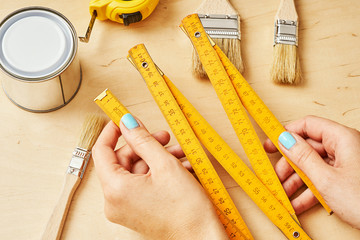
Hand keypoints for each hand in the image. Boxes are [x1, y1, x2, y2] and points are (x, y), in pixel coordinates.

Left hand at [92, 113, 227, 239]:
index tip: (123, 119)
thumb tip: (127, 123)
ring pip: (136, 171)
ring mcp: (126, 208)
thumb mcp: (164, 164)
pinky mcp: (137, 211)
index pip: (102, 151)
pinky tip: (178, 166)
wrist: (201, 238)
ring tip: (178, 153)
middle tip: (163, 136)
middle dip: (144, 145)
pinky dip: (157, 172)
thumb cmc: (186, 209)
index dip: (113, 131)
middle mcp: (115, 202)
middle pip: (122, 161)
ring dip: (156, 158)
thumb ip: (143, 140)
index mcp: (115, 189)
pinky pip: (141, 184)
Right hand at [264, 115, 359, 228]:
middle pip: (308, 148)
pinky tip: (297, 203)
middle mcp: (345, 148)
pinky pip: (322, 180)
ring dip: (296, 181)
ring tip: (283, 194)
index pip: (308, 125)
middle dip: (289, 164)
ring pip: (313, 166)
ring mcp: (346, 165)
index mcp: (343, 138)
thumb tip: (285, 140)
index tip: (270, 143)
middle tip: (275, 176)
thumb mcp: (326, 179)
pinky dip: (308, 191)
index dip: (287, 133)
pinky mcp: (346, 180)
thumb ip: (302, 156)